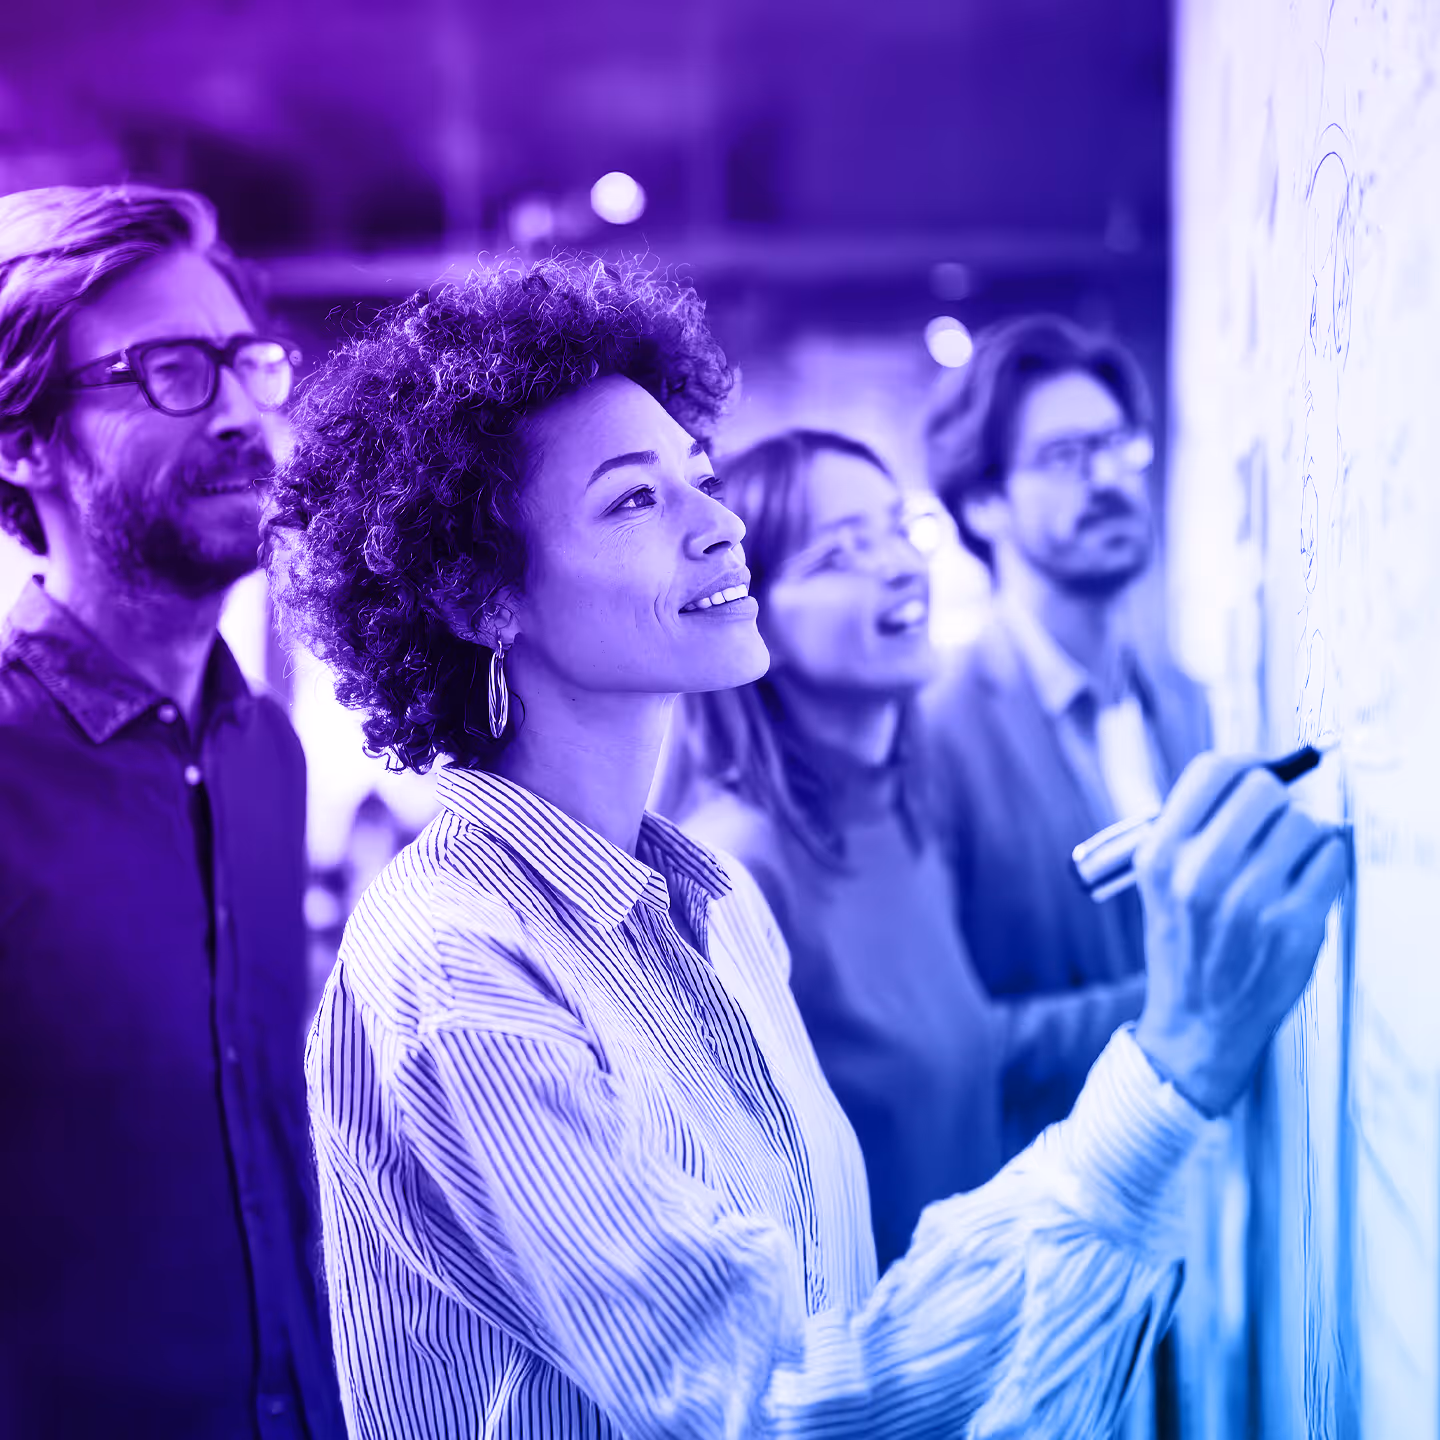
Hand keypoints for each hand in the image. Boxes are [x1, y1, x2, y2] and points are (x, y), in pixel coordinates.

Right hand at [1132, 753, 1348, 1117]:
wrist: (1197, 1021)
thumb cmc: (1185, 943)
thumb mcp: (1160, 879)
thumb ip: (1194, 825)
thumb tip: (1257, 771)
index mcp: (1160, 855)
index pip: (1211, 771)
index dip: (1244, 764)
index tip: (1257, 774)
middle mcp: (1199, 874)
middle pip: (1262, 788)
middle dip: (1274, 802)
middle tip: (1270, 827)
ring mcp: (1249, 901)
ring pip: (1304, 822)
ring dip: (1303, 836)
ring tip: (1284, 865)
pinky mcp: (1294, 925)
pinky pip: (1332, 858)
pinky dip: (1327, 863)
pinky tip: (1304, 883)